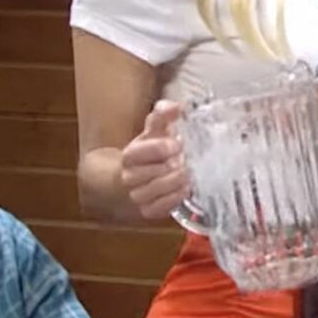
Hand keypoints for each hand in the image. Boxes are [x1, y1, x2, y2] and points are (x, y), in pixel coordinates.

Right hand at [118, 101, 188, 220]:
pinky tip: (186, 189)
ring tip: (189, 173)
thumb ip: (164, 115)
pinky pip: (161, 208)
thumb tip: (177, 106)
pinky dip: (176, 198)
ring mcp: (136, 195)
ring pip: (158, 190)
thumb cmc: (150, 151)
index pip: (141, 152)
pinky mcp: (146, 211)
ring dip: (177, 181)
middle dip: (174, 165)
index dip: (162, 148)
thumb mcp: (155, 131)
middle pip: (154, 172)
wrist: (135, 178)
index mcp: (129, 155)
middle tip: (186, 160)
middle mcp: (129, 177)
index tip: (179, 144)